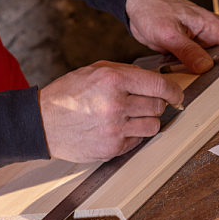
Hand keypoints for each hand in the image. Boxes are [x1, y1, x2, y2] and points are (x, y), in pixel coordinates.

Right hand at [39, 61, 182, 162]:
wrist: (42, 122)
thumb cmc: (66, 95)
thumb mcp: (94, 71)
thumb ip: (125, 72)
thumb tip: (153, 80)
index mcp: (112, 80)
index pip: (158, 85)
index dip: (173, 90)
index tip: (176, 93)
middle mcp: (115, 104)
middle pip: (158, 106)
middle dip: (156, 104)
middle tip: (147, 103)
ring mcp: (114, 129)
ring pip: (152, 126)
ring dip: (146, 121)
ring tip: (131, 116)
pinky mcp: (111, 147)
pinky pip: (137, 141)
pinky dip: (132, 135)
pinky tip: (117, 128)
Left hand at [126, 0, 218, 73]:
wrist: (137, 5)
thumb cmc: (153, 9)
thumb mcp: (170, 33)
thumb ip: (188, 51)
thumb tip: (205, 66)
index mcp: (212, 26)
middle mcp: (209, 34)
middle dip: (210, 73)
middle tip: (197, 81)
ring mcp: (198, 42)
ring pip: (205, 65)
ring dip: (195, 73)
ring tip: (183, 76)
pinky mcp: (187, 49)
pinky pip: (191, 64)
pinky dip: (184, 70)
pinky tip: (176, 71)